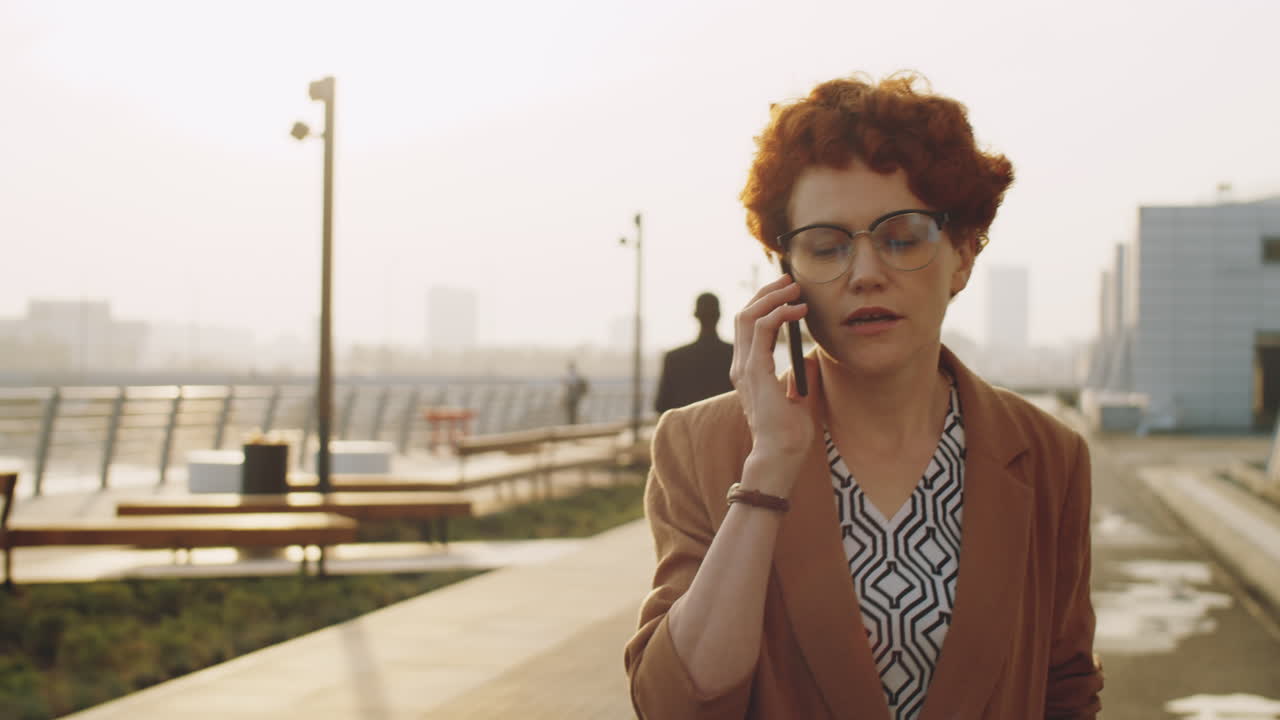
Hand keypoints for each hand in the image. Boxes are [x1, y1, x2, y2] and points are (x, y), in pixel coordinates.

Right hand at [729, 275, 820, 496]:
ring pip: (749, 316)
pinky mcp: (754, 371)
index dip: (765, 303)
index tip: (787, 291)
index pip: (749, 326)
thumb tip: (811, 356)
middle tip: (790, 280)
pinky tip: (798, 309)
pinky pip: (762, 329)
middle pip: (745, 315)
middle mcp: (741, 366)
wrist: (781, 455)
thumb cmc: (790, 433)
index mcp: (749, 370)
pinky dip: (779, 313)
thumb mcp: (801, 395)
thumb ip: (801, 374)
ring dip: (772, 297)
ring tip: (794, 288)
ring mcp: (745, 367)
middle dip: (766, 292)